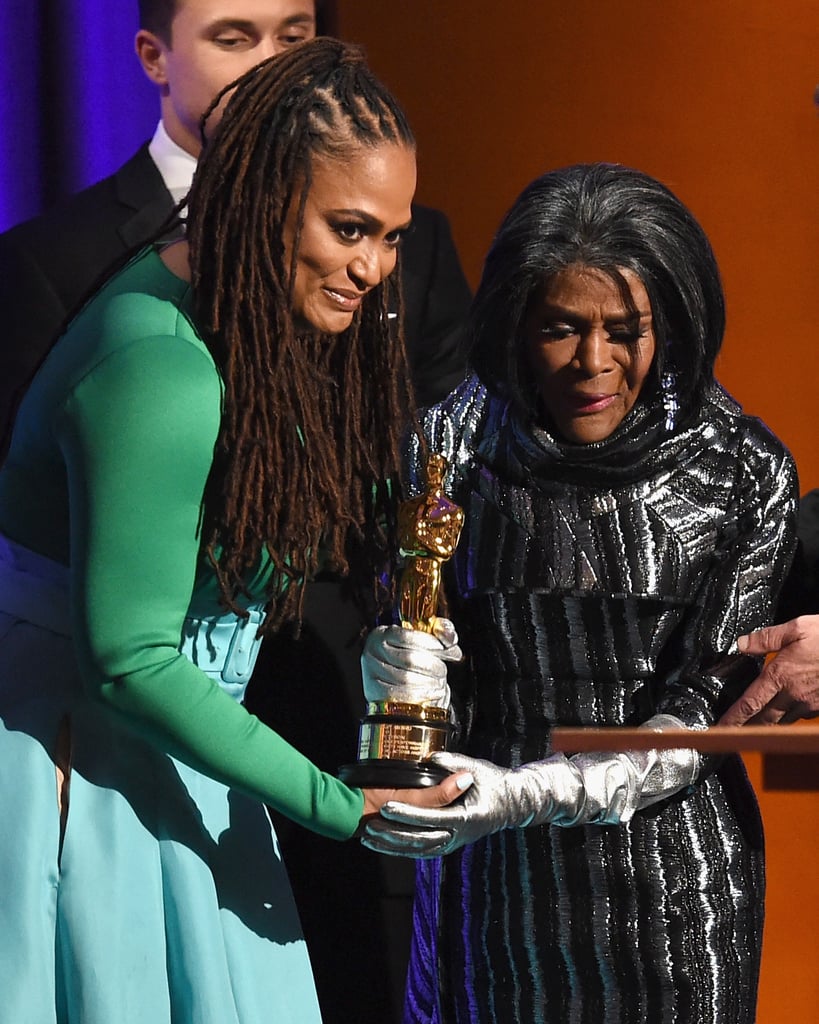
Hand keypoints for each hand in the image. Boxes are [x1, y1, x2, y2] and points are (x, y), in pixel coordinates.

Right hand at [361, 617, 461, 708]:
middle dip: (433, 666)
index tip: (447, 650)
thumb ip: (441, 632)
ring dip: (430, 682)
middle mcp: (372, 651)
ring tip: (439, 682)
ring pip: (406, 679)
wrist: (396, 683)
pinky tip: (434, 692)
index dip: (431, 643)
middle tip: (443, 670)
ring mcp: (371, 673)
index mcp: (382, 634)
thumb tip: (450, 636)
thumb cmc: (412, 657)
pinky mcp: (374, 692)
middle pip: (409, 659)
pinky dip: (422, 694)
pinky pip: (402, 696)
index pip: (407, 636)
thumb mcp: (425, 640)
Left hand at [361, 751, 585, 857]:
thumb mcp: (477, 769)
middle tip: (370, 825)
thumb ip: (454, 764)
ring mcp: (453, 844)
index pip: (431, 817)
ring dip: (392, 845)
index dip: (407, 813)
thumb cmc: (494, 783)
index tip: (386, 806)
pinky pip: (421, 852)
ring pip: (418, 850)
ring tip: (368, 837)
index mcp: (465, 817)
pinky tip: (383, 845)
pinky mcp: (448, 846)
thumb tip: (433, 757)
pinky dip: (400, 850)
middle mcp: (458, 835)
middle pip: (420, 839)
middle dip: (393, 834)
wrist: (511, 805)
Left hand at [719, 616, 818, 724]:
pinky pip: (800, 714)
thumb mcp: (798, 627)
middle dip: (745, 728)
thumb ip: (767, 637)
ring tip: (752, 722)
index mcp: (781, 676)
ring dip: (766, 723)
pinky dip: (788, 713)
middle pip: (763, 720)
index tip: (719, 729)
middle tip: (730, 732)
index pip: (750, 703)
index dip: (733, 718)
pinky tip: (785, 706)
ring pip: (782, 720)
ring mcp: (811, 704)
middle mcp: (794, 695)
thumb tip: (742, 644)